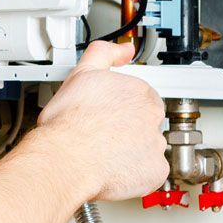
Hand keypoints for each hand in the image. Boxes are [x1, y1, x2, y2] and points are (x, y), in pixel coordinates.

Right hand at [34, 41, 167, 203]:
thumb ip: (105, 53)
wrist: (67, 156)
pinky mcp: (155, 170)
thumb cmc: (70, 121)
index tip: (110, 113)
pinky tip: (117, 170)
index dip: (123, 106)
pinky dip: (138, 174)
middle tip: (105, 134)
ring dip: (133, 151)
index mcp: (138, 92)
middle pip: (147, 121)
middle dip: (130, 128)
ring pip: (149, 148)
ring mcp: (155, 144)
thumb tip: (125, 48)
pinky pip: (151, 173)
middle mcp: (151, 116)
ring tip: (107, 155)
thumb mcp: (82, 73)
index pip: (141, 96)